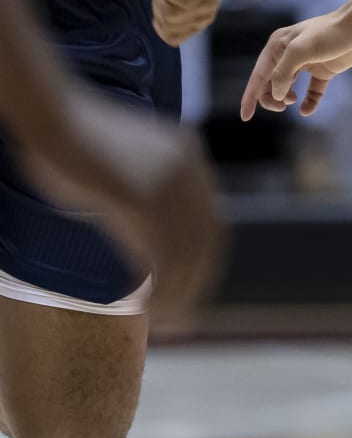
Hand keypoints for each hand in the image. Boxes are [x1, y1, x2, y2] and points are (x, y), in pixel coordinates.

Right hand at [19, 88, 224, 331]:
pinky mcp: (144, 197)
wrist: (52, 113)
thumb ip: (145, 190)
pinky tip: (148, 309)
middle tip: (184, 319)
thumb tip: (149, 234)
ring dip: (181, 295)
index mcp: (189, 157)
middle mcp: (190, 169)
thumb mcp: (123, 164)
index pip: (214, 224)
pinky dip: (162, 288)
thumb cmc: (70, 140)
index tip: (191, 292)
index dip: (205, 264)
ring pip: (189, 254)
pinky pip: (163, 255)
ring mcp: (170, 183)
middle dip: (200, 285)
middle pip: (209, 242)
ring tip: (166, 323)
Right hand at [240, 11, 351, 119]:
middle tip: (282, 107)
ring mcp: (306, 63)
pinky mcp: (323, 70)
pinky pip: (312, 92)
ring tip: (294, 101)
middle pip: (270, 84)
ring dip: (286, 99)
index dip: (250, 97)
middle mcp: (288, 55)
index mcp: (277, 47)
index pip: (258, 76)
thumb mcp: (301, 50)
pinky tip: (307, 111)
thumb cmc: (330, 33)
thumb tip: (275, 93)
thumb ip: (283, 72)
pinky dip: (309, 102)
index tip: (245, 117)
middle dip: (271, 99)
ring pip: (288, 88)